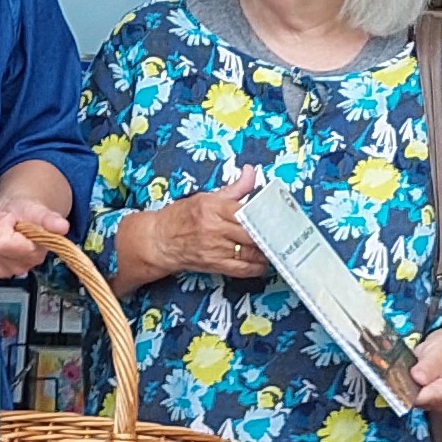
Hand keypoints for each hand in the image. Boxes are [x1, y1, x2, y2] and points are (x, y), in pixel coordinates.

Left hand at [0, 197, 71, 279]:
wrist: (14, 218)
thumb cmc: (27, 216)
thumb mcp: (39, 212)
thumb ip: (50, 219)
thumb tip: (62, 226)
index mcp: (32, 255)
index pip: (2, 242)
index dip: (4, 224)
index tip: (13, 219)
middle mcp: (14, 269)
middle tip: (4, 221)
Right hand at [128, 170, 267, 283]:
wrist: (158, 241)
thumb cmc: (180, 217)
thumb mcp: (206, 197)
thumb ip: (234, 188)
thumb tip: (251, 173)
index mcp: (212, 208)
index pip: (247, 211)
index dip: (266, 215)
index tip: (279, 217)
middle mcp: (214, 228)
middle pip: (252, 233)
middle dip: (270, 235)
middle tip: (283, 233)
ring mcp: (214, 248)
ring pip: (250, 252)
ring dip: (266, 252)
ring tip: (275, 247)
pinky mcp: (213, 264)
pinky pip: (242, 269)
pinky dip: (256, 267)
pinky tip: (262, 263)